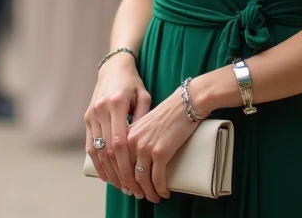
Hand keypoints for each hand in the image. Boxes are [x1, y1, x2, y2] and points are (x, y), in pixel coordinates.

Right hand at [85, 54, 150, 197]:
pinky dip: (97, 162)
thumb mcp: (144, 96)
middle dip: (119, 172)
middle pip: (108, 149)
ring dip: (107, 171)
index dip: (126, 163)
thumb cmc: (132, 83)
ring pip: (97, 150)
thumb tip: (144, 145)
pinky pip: (90, 145)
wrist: (113, 68)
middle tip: (130, 188)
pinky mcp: (87, 118)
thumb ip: (143, 119)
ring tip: (120, 186)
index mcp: (115, 104)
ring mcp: (91, 114)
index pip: (119, 141)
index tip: (136, 179)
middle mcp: (100, 110)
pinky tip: (106, 174)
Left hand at [126, 85, 202, 201]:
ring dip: (147, 192)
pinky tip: (164, 193)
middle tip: (138, 195)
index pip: (116, 161)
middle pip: (126, 173)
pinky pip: (157, 178)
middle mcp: (132, 141)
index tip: (125, 186)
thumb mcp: (144, 122)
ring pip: (141, 179)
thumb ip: (135, 136)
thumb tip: (133, 157)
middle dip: (132, 188)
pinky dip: (160, 189)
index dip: (119, 178)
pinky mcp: (161, 152)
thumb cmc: (168, 112)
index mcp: (127, 133)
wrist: (185, 104)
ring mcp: (145, 147)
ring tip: (152, 197)